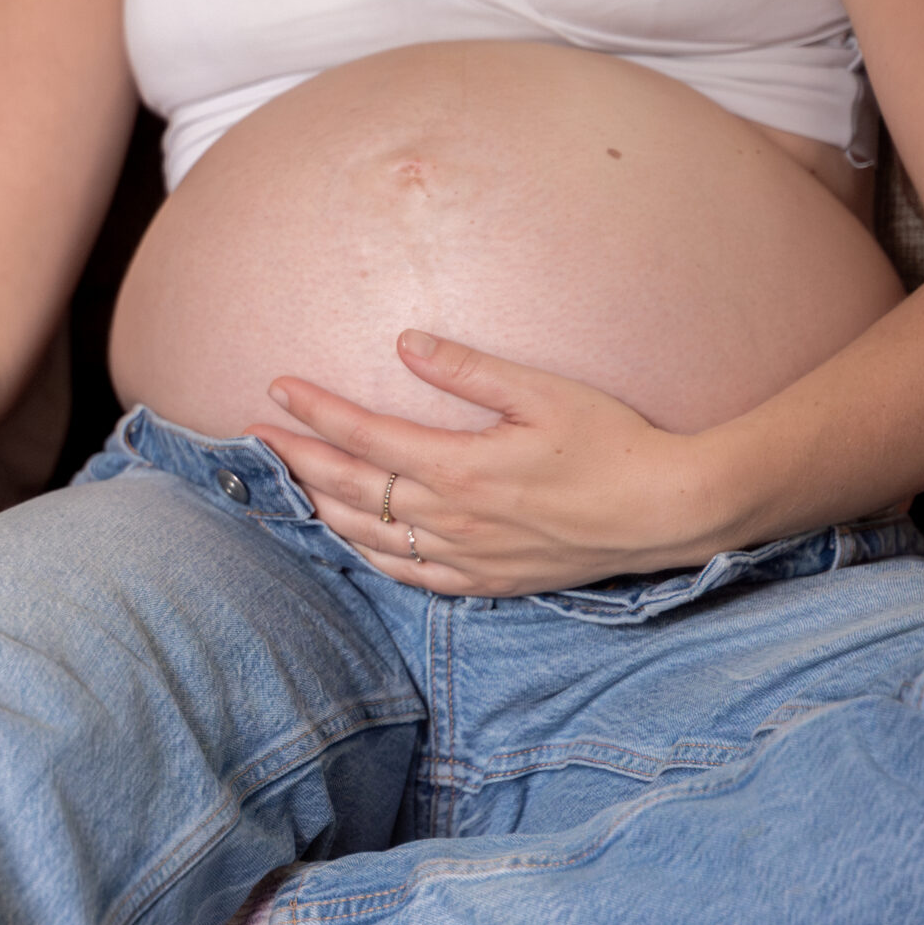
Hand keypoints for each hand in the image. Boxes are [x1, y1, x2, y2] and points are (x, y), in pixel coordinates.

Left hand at [252, 331, 723, 597]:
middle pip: (350, 490)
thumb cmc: (614, 442)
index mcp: (460, 467)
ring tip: (290, 483)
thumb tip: (406, 342)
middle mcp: (452, 519)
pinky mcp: (484, 582)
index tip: (277, 389)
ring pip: (368, 537)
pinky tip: (350, 538)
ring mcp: (465, 557)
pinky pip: (405, 575)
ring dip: (321, 509)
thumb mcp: (544, 391)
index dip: (314, 413)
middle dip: (297, 460)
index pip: (363, 438)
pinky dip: (367, 554)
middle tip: (257, 437)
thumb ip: (468, 369)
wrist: (667, 512)